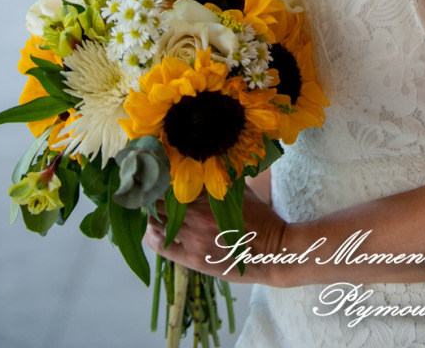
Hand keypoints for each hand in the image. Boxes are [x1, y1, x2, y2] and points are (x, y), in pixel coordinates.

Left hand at [144, 185, 287, 284]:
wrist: (272, 252)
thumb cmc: (259, 218)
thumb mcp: (240, 191)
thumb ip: (220, 180)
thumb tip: (204, 165)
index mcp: (210, 197)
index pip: (173, 183)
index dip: (162, 176)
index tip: (158, 171)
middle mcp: (198, 218)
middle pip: (160, 202)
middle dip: (154, 193)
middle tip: (151, 187)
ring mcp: (194, 240)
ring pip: (158, 222)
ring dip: (153, 213)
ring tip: (152, 206)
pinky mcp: (193, 259)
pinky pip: (162, 246)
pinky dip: (154, 235)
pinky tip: (154, 227)